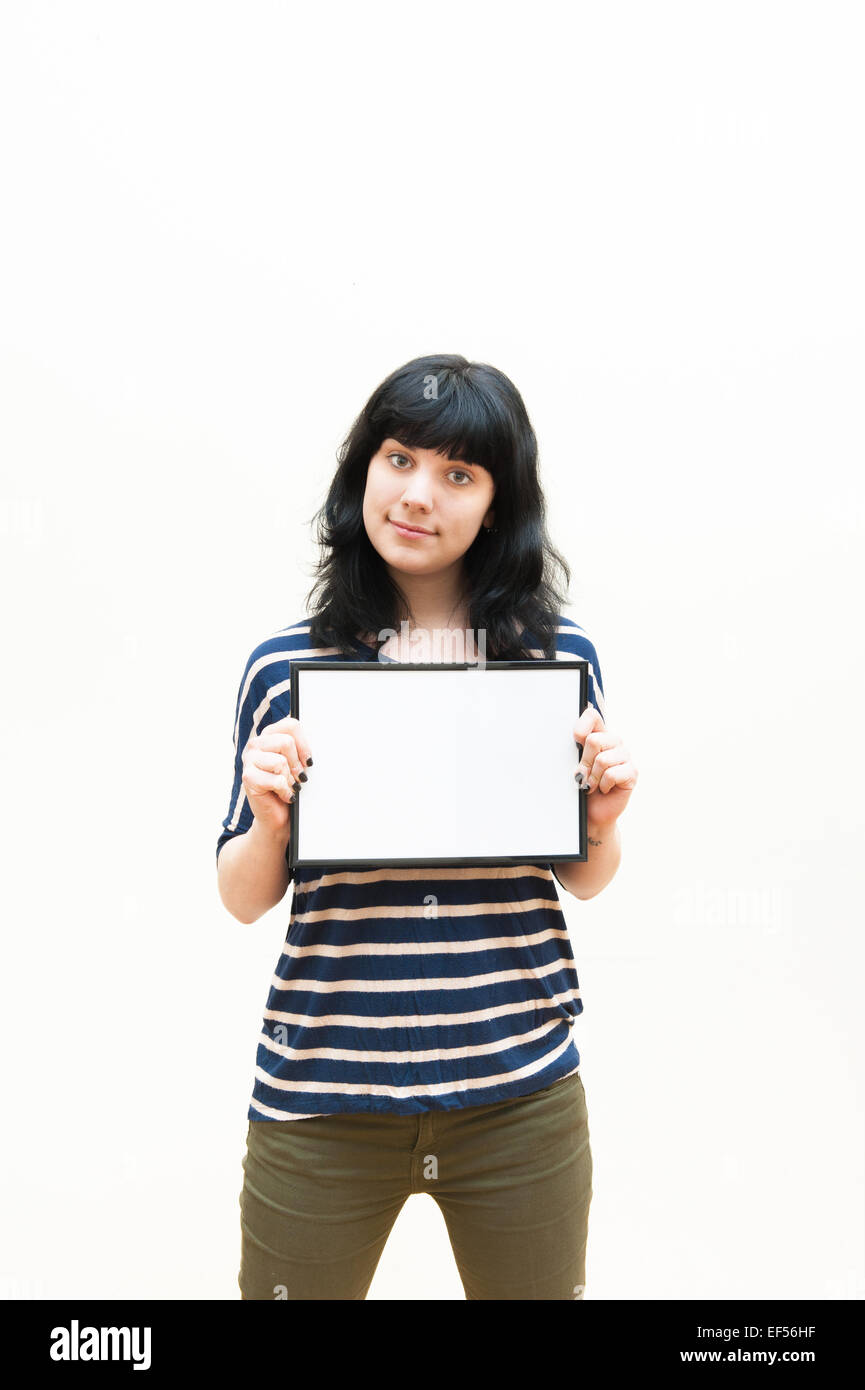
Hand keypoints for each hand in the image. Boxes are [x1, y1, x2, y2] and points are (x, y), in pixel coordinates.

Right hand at [242, 715, 312, 833]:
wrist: (277, 815)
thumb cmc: (288, 787)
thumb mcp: (297, 764)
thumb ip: (300, 750)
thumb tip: (312, 750)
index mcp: (269, 735)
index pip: (291, 725)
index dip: (304, 744)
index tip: (308, 761)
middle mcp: (256, 744)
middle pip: (286, 742)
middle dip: (297, 764)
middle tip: (298, 778)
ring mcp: (249, 760)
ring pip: (280, 762)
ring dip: (290, 779)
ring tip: (288, 786)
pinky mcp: (248, 777)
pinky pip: (277, 780)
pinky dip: (285, 791)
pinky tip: (283, 795)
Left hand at [572, 705, 637, 827]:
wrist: (592, 812)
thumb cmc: (583, 786)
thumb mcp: (576, 764)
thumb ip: (578, 749)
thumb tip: (578, 736)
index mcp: (599, 735)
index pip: (592, 716)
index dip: (581, 727)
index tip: (575, 742)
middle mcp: (614, 742)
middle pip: (594, 740)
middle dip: (584, 762)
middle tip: (583, 775)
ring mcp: (625, 756)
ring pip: (602, 759)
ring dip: (593, 777)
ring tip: (593, 784)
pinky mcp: (632, 773)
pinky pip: (612, 774)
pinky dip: (603, 785)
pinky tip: (605, 789)